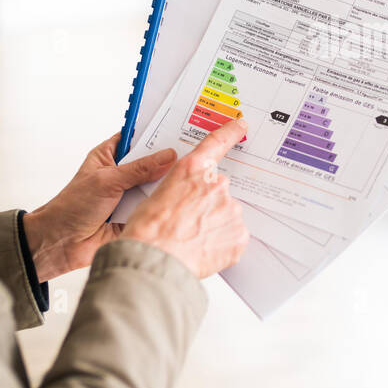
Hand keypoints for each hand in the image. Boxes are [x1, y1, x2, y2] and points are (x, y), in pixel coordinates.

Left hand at [22, 134, 178, 282]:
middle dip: (169, 158)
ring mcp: (131, 194)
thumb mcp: (107, 180)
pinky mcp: (137, 214)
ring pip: (157, 184)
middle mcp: (123, 173)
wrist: (62, 244)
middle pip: (153, 161)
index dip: (156, 132)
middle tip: (193, 151)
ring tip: (193, 173)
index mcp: (110, 156)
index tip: (179, 126)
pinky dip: (165, 204)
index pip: (138, 137)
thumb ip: (139, 169)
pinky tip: (184, 198)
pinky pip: (156, 206)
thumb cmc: (72, 207)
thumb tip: (168, 156)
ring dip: (168, 182)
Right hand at [121, 117, 250, 279]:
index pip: (216, 143)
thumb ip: (181, 190)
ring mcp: (231, 209)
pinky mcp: (240, 234)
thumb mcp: (154, 197)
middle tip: (187, 224)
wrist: (154, 262)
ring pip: (226, 215)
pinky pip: (233, 237)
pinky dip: (221, 245)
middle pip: (218, 191)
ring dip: (214, 226)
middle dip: (207, 206)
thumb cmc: (147, 232)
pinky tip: (202, 252)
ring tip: (191, 242)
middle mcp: (216, 185)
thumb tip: (189, 201)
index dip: (230, 132)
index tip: (241, 125)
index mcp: (192, 170)